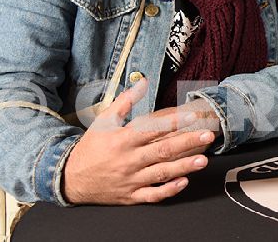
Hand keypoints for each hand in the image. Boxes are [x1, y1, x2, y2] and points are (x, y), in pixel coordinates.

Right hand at [62, 78, 216, 204]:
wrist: (69, 179)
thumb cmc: (90, 148)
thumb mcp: (103, 121)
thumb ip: (125, 102)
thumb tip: (142, 81)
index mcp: (123, 140)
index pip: (152, 130)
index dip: (173, 123)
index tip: (192, 116)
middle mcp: (129, 161)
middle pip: (162, 151)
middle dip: (187, 143)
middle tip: (208, 136)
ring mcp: (131, 180)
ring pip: (161, 174)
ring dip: (184, 167)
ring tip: (203, 160)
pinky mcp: (131, 196)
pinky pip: (152, 195)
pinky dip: (168, 190)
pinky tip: (183, 182)